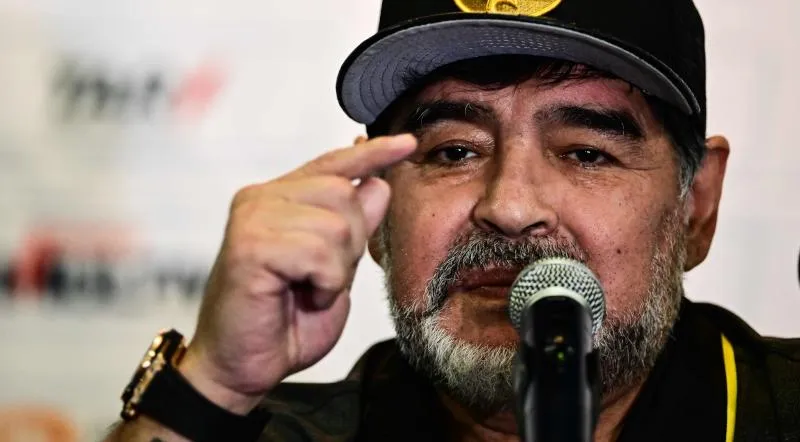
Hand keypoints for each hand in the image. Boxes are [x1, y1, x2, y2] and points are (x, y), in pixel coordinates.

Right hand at [177, 134, 416, 413]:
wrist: (242, 368)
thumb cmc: (284, 323)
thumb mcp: (335, 271)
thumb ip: (353, 228)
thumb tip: (378, 183)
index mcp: (279, 199)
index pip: (332, 164)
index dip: (373, 154)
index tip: (408, 143)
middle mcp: (261, 198)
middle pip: (343, 192)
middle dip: (349, 243)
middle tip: (320, 279)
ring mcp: (252, 217)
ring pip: (336, 223)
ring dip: (335, 269)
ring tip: (307, 289)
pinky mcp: (249, 245)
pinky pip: (319, 252)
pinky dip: (324, 284)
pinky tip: (301, 296)